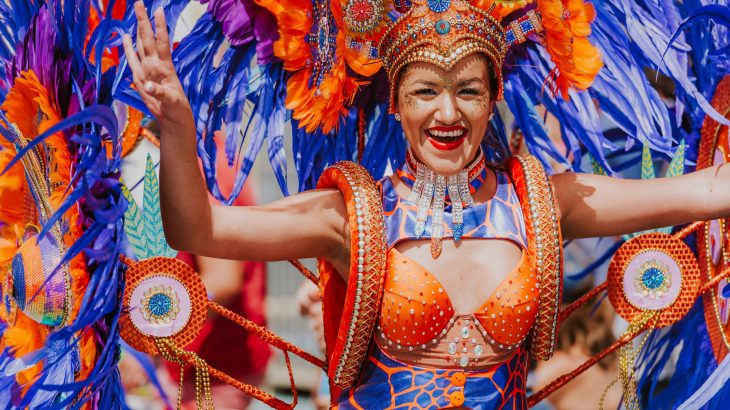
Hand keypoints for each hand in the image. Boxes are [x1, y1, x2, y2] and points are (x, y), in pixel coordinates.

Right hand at [122, 2, 190, 125]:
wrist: (173, 118)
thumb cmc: (177, 109)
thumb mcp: (171, 102)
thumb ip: (160, 92)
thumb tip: (147, 85)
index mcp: (165, 67)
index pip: (161, 42)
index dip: (160, 27)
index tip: (159, 10)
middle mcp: (155, 65)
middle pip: (147, 38)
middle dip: (144, 21)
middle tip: (139, 3)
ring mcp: (147, 70)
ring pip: (140, 45)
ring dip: (137, 30)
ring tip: (136, 14)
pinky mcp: (140, 78)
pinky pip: (132, 60)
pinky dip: (128, 48)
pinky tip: (125, 37)